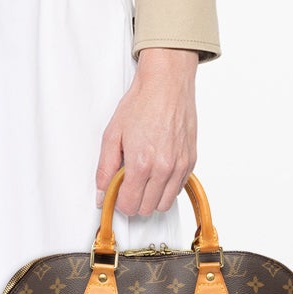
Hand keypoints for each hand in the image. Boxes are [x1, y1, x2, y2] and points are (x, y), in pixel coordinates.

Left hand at [96, 47, 198, 220]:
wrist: (167, 85)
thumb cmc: (141, 104)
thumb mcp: (112, 135)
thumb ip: (105, 169)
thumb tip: (101, 193)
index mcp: (141, 163)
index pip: (129, 205)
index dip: (118, 202)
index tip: (116, 192)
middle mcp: (164, 168)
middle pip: (147, 209)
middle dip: (134, 201)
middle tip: (127, 184)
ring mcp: (180, 165)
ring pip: (164, 203)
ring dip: (151, 197)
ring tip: (143, 179)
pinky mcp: (191, 160)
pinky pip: (178, 188)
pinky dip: (166, 187)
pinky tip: (157, 171)